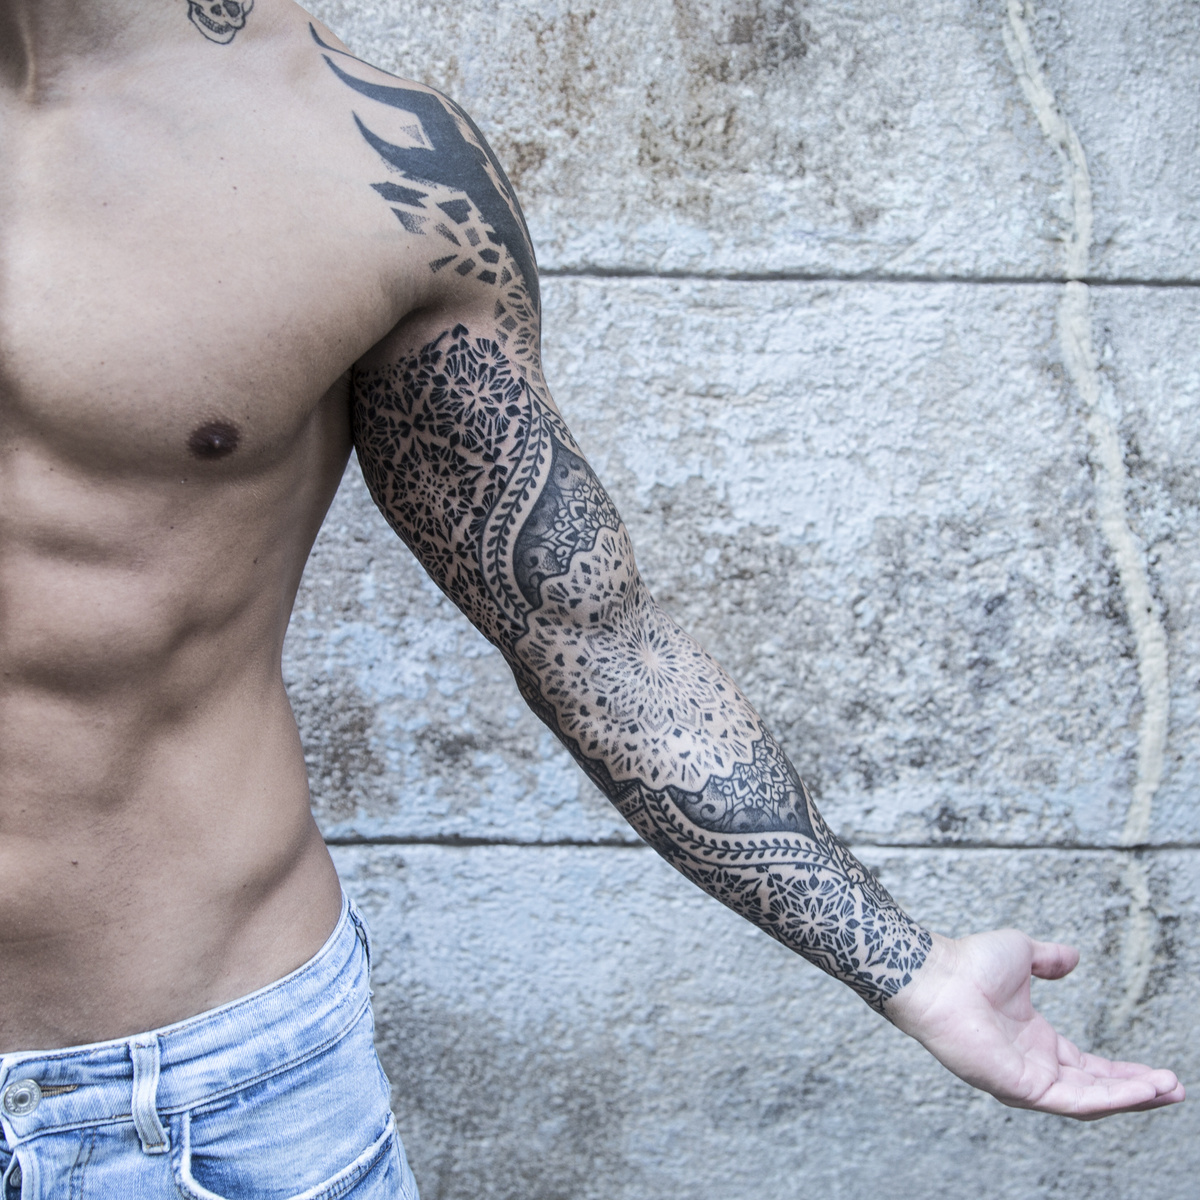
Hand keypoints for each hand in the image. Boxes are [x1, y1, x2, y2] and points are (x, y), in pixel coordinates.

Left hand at [885, 929, 1184, 1118]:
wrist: (936, 973)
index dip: (1125, 1073)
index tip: (1161, 1074)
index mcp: (1035, 1041)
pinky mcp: (1018, 1087)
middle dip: (1138, 1092)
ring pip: (1089, 1100)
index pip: (1089, 1067)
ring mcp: (1025, 1080)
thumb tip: (1073, 958)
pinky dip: (1108, 1098)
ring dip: (1131, 1097)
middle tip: (1176, 1090)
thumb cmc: (968, 961)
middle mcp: (1032, 1065)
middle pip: (1095, 1089)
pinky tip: (1138, 1091)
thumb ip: (1048, 959)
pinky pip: (1071, 1100)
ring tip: (1167, 1091)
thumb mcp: (1021, 953)